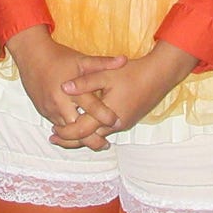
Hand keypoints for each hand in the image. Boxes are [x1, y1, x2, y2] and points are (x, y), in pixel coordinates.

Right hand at [6, 26, 126, 150]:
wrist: (32, 56)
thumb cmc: (60, 57)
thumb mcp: (82, 60)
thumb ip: (104, 63)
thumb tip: (124, 60)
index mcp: (72, 90)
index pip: (92, 108)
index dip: (105, 117)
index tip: (117, 122)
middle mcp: (60, 102)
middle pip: (77, 129)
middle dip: (92, 138)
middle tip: (106, 145)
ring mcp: (50, 109)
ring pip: (66, 132)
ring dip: (80, 138)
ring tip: (96, 142)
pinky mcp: (44, 112)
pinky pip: (58, 126)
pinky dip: (69, 132)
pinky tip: (79, 134)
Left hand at [58, 41, 198, 139]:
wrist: (159, 75)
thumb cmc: (132, 73)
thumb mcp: (105, 75)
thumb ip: (84, 82)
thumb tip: (63, 87)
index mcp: (108, 116)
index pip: (82, 131)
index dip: (66, 133)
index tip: (53, 131)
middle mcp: (116, 125)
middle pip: (89, 138)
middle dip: (71, 139)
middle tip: (54, 138)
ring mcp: (123, 124)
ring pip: (98, 135)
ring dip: (82, 135)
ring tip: (66, 133)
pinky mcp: (128, 120)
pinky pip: (106, 129)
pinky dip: (93, 129)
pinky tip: (86, 123)